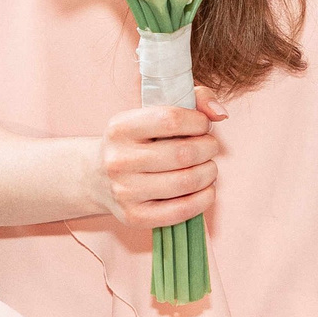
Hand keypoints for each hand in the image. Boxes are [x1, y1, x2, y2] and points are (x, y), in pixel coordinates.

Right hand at [88, 87, 229, 227]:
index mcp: (120, 128)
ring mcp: (124, 191)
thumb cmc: (138, 141)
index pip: (170, 120)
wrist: (96, 177)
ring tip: (208, 167)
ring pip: (186, 182)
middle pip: (183, 154)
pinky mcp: (134, 216)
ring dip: (210, 173)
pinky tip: (206, 189)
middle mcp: (119, 160)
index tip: (202, 125)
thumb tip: (221, 114)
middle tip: (209, 147)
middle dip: (209, 148)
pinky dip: (204, 198)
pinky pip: (182, 211)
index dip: (198, 122)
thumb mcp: (153, 112)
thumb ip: (193, 99)